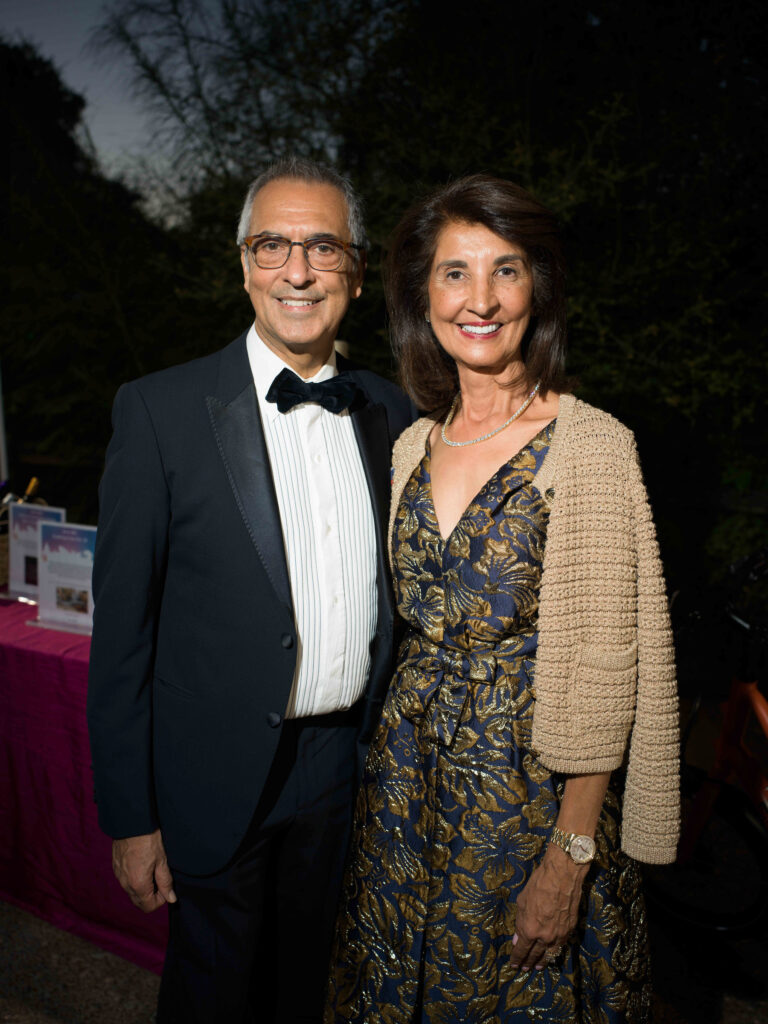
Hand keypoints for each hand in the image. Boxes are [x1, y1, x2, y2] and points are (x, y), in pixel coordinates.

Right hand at [112, 829, 176, 912]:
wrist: (131, 822)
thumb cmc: (148, 839)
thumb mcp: (162, 860)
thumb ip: (166, 882)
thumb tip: (171, 898)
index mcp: (138, 884)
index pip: (148, 906)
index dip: (160, 900)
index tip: (166, 886)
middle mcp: (125, 884)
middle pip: (139, 902)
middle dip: (151, 896)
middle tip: (160, 878)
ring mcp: (119, 876)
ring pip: (132, 892)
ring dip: (143, 888)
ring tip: (152, 869)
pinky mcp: (116, 867)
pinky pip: (126, 881)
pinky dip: (135, 879)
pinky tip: (142, 864)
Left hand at [511, 846, 586, 970]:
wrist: (562, 876)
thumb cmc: (538, 885)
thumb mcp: (522, 903)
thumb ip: (520, 923)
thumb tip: (518, 939)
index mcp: (530, 930)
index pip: (522, 951)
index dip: (517, 959)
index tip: (514, 965)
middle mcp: (545, 937)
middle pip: (535, 955)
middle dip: (528, 962)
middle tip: (524, 969)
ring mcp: (559, 935)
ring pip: (550, 954)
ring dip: (542, 961)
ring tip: (538, 966)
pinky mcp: (570, 929)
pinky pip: (560, 945)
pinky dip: (554, 951)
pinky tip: (551, 953)